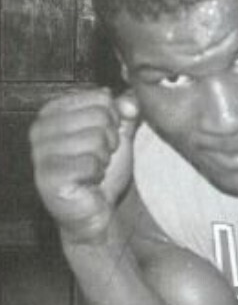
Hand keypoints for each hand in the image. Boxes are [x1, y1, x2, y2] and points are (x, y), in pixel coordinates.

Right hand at [30, 88, 139, 244]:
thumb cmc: (103, 169)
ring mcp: (40, 152)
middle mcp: (40, 128)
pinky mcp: (47, 176)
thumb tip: (131, 100)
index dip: (114, 119)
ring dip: (104, 158)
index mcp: (53, 111)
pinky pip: (90, 163)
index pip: (100, 97)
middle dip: (111, 139)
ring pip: (96, 139)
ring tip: (93, 168)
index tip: (104, 137)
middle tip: (100, 156)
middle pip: (99, 116)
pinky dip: (97, 173)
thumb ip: (126, 111)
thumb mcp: (119, 133)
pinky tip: (87, 181)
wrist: (97, 207)